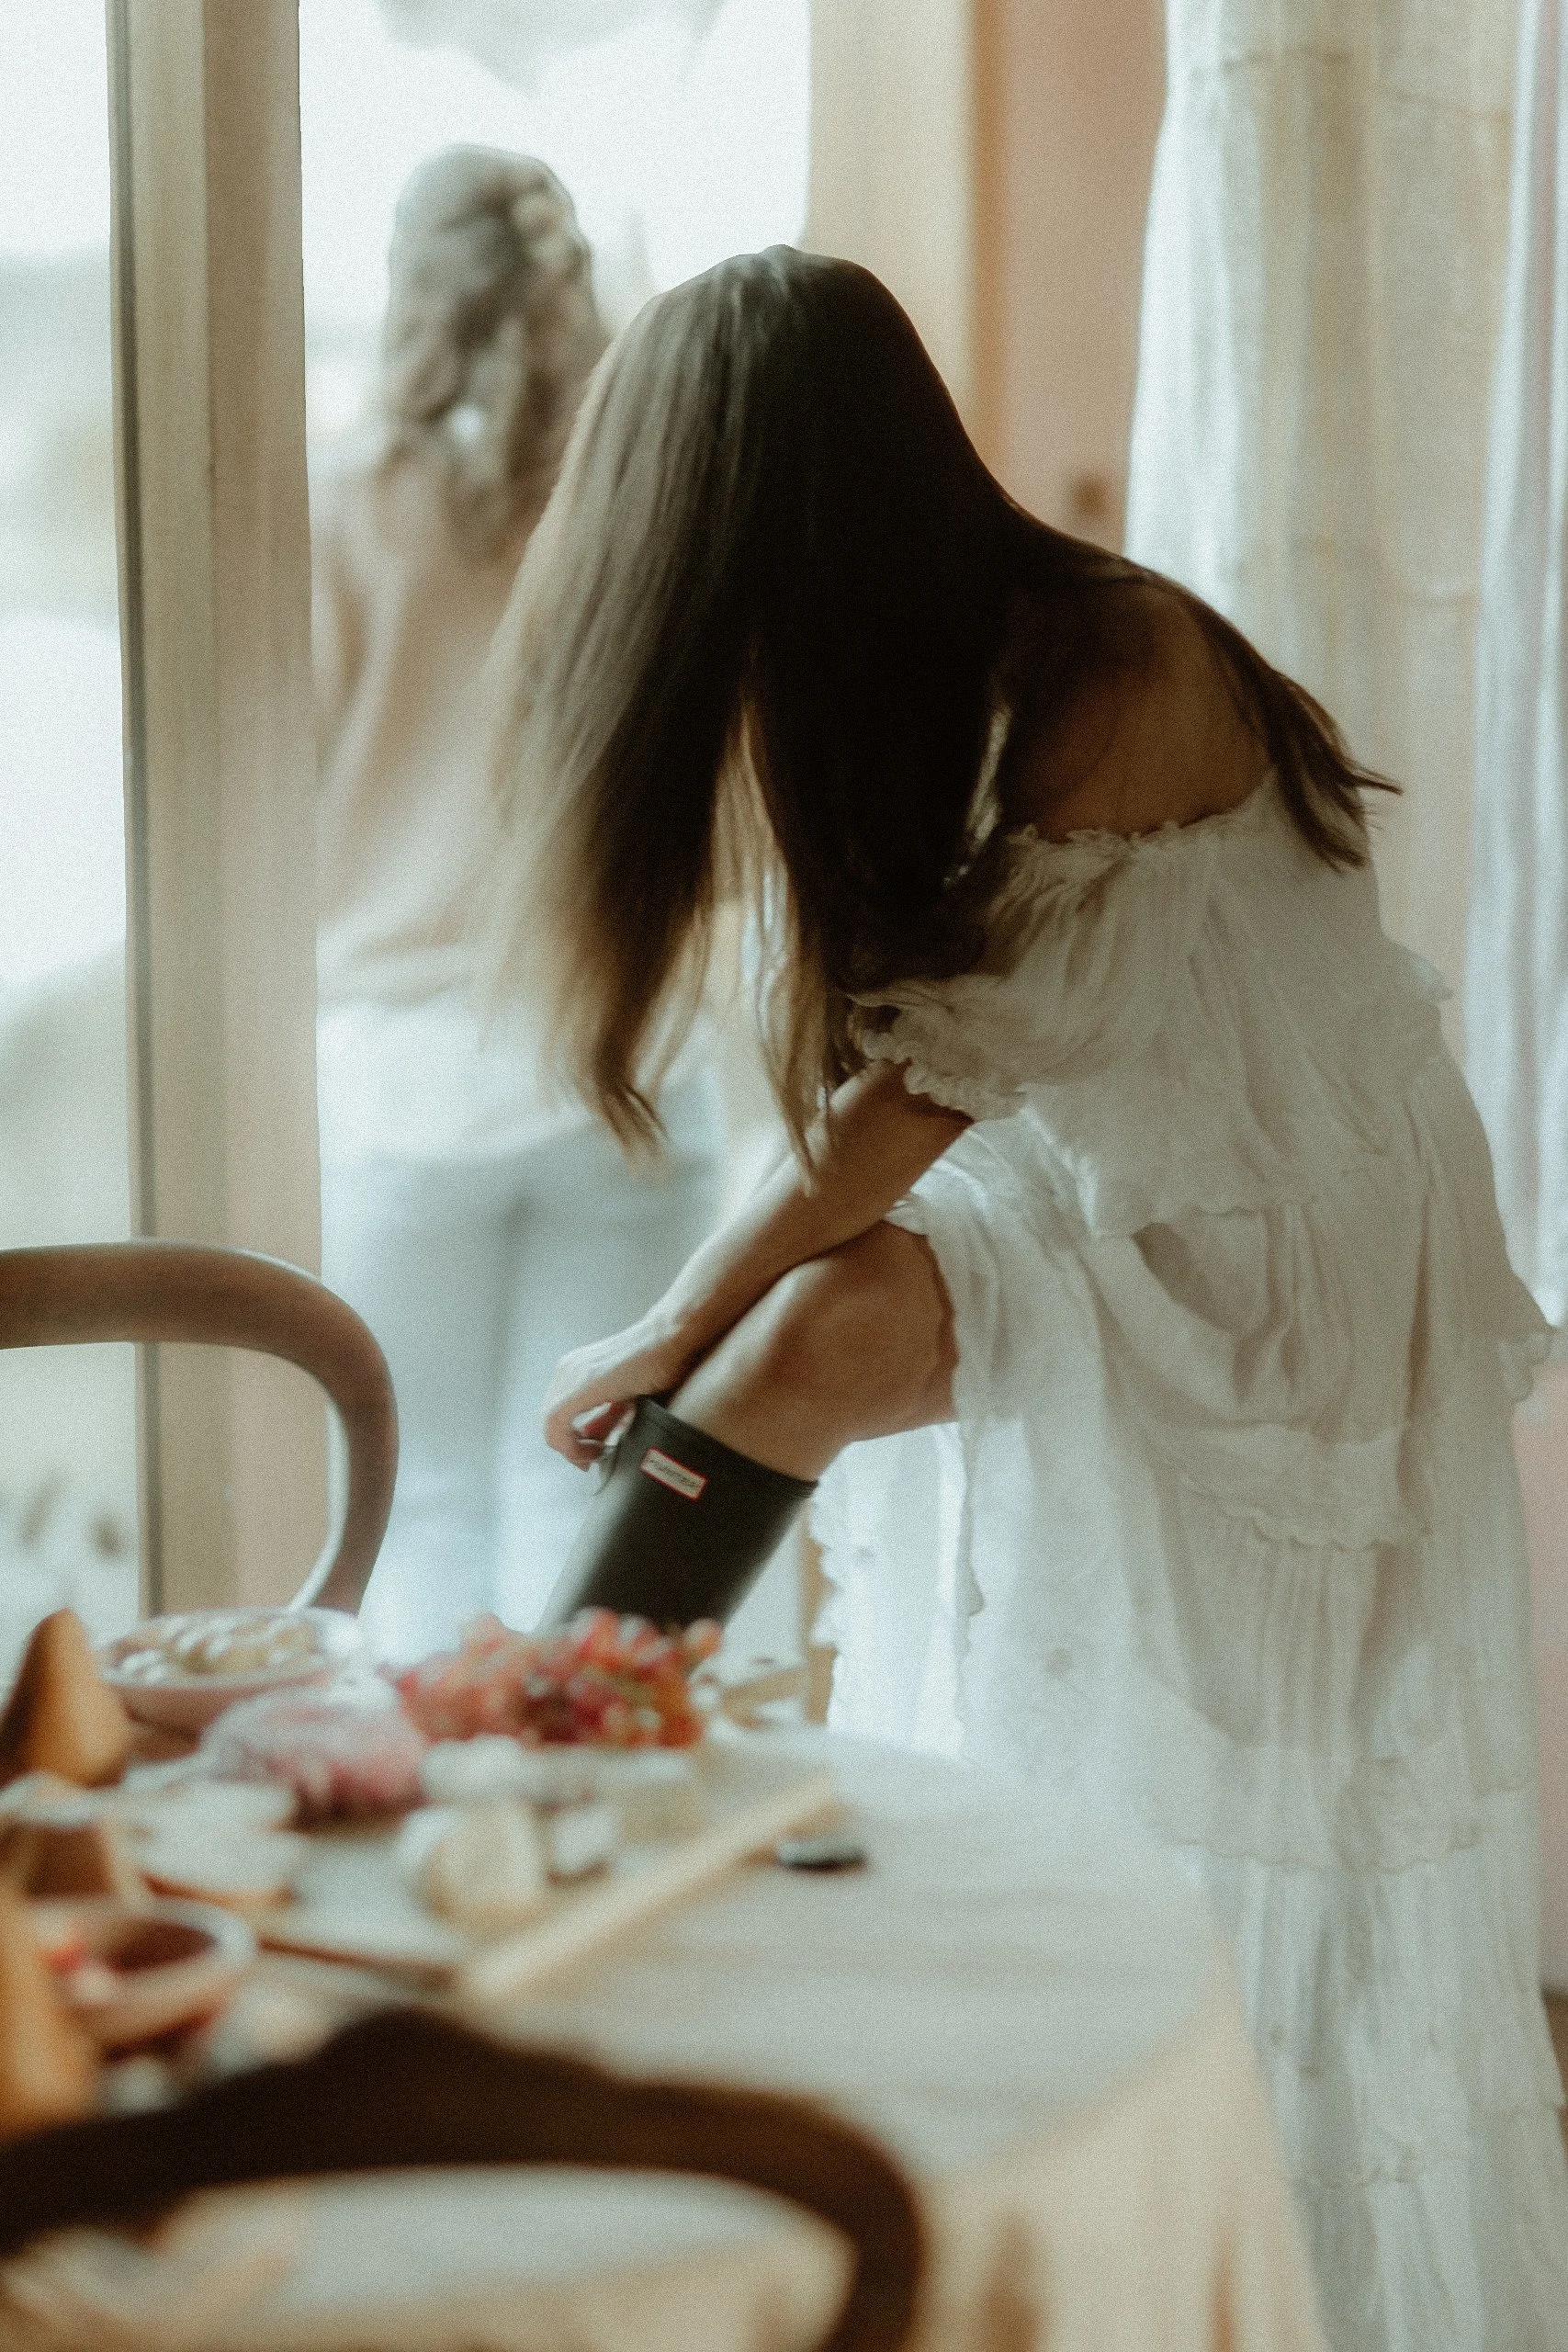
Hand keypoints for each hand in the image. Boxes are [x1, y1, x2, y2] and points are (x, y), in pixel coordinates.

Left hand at [542, 1315, 694, 1466]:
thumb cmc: (656, 1362)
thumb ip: (606, 1419)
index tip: (589, 1453)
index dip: (568, 1439)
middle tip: (589, 1459)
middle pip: (551, 1419)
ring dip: (570, 1447)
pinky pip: (556, 1422)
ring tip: (593, 1455)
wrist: (670, 1340)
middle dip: (568, 1446)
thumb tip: (595, 1440)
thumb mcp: (624, 1398)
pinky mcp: (580, 1385)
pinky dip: (569, 1443)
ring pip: (550, 1422)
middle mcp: (568, 1369)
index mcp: (577, 1369)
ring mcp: (571, 1374)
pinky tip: (591, 1450)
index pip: (558, 1413)